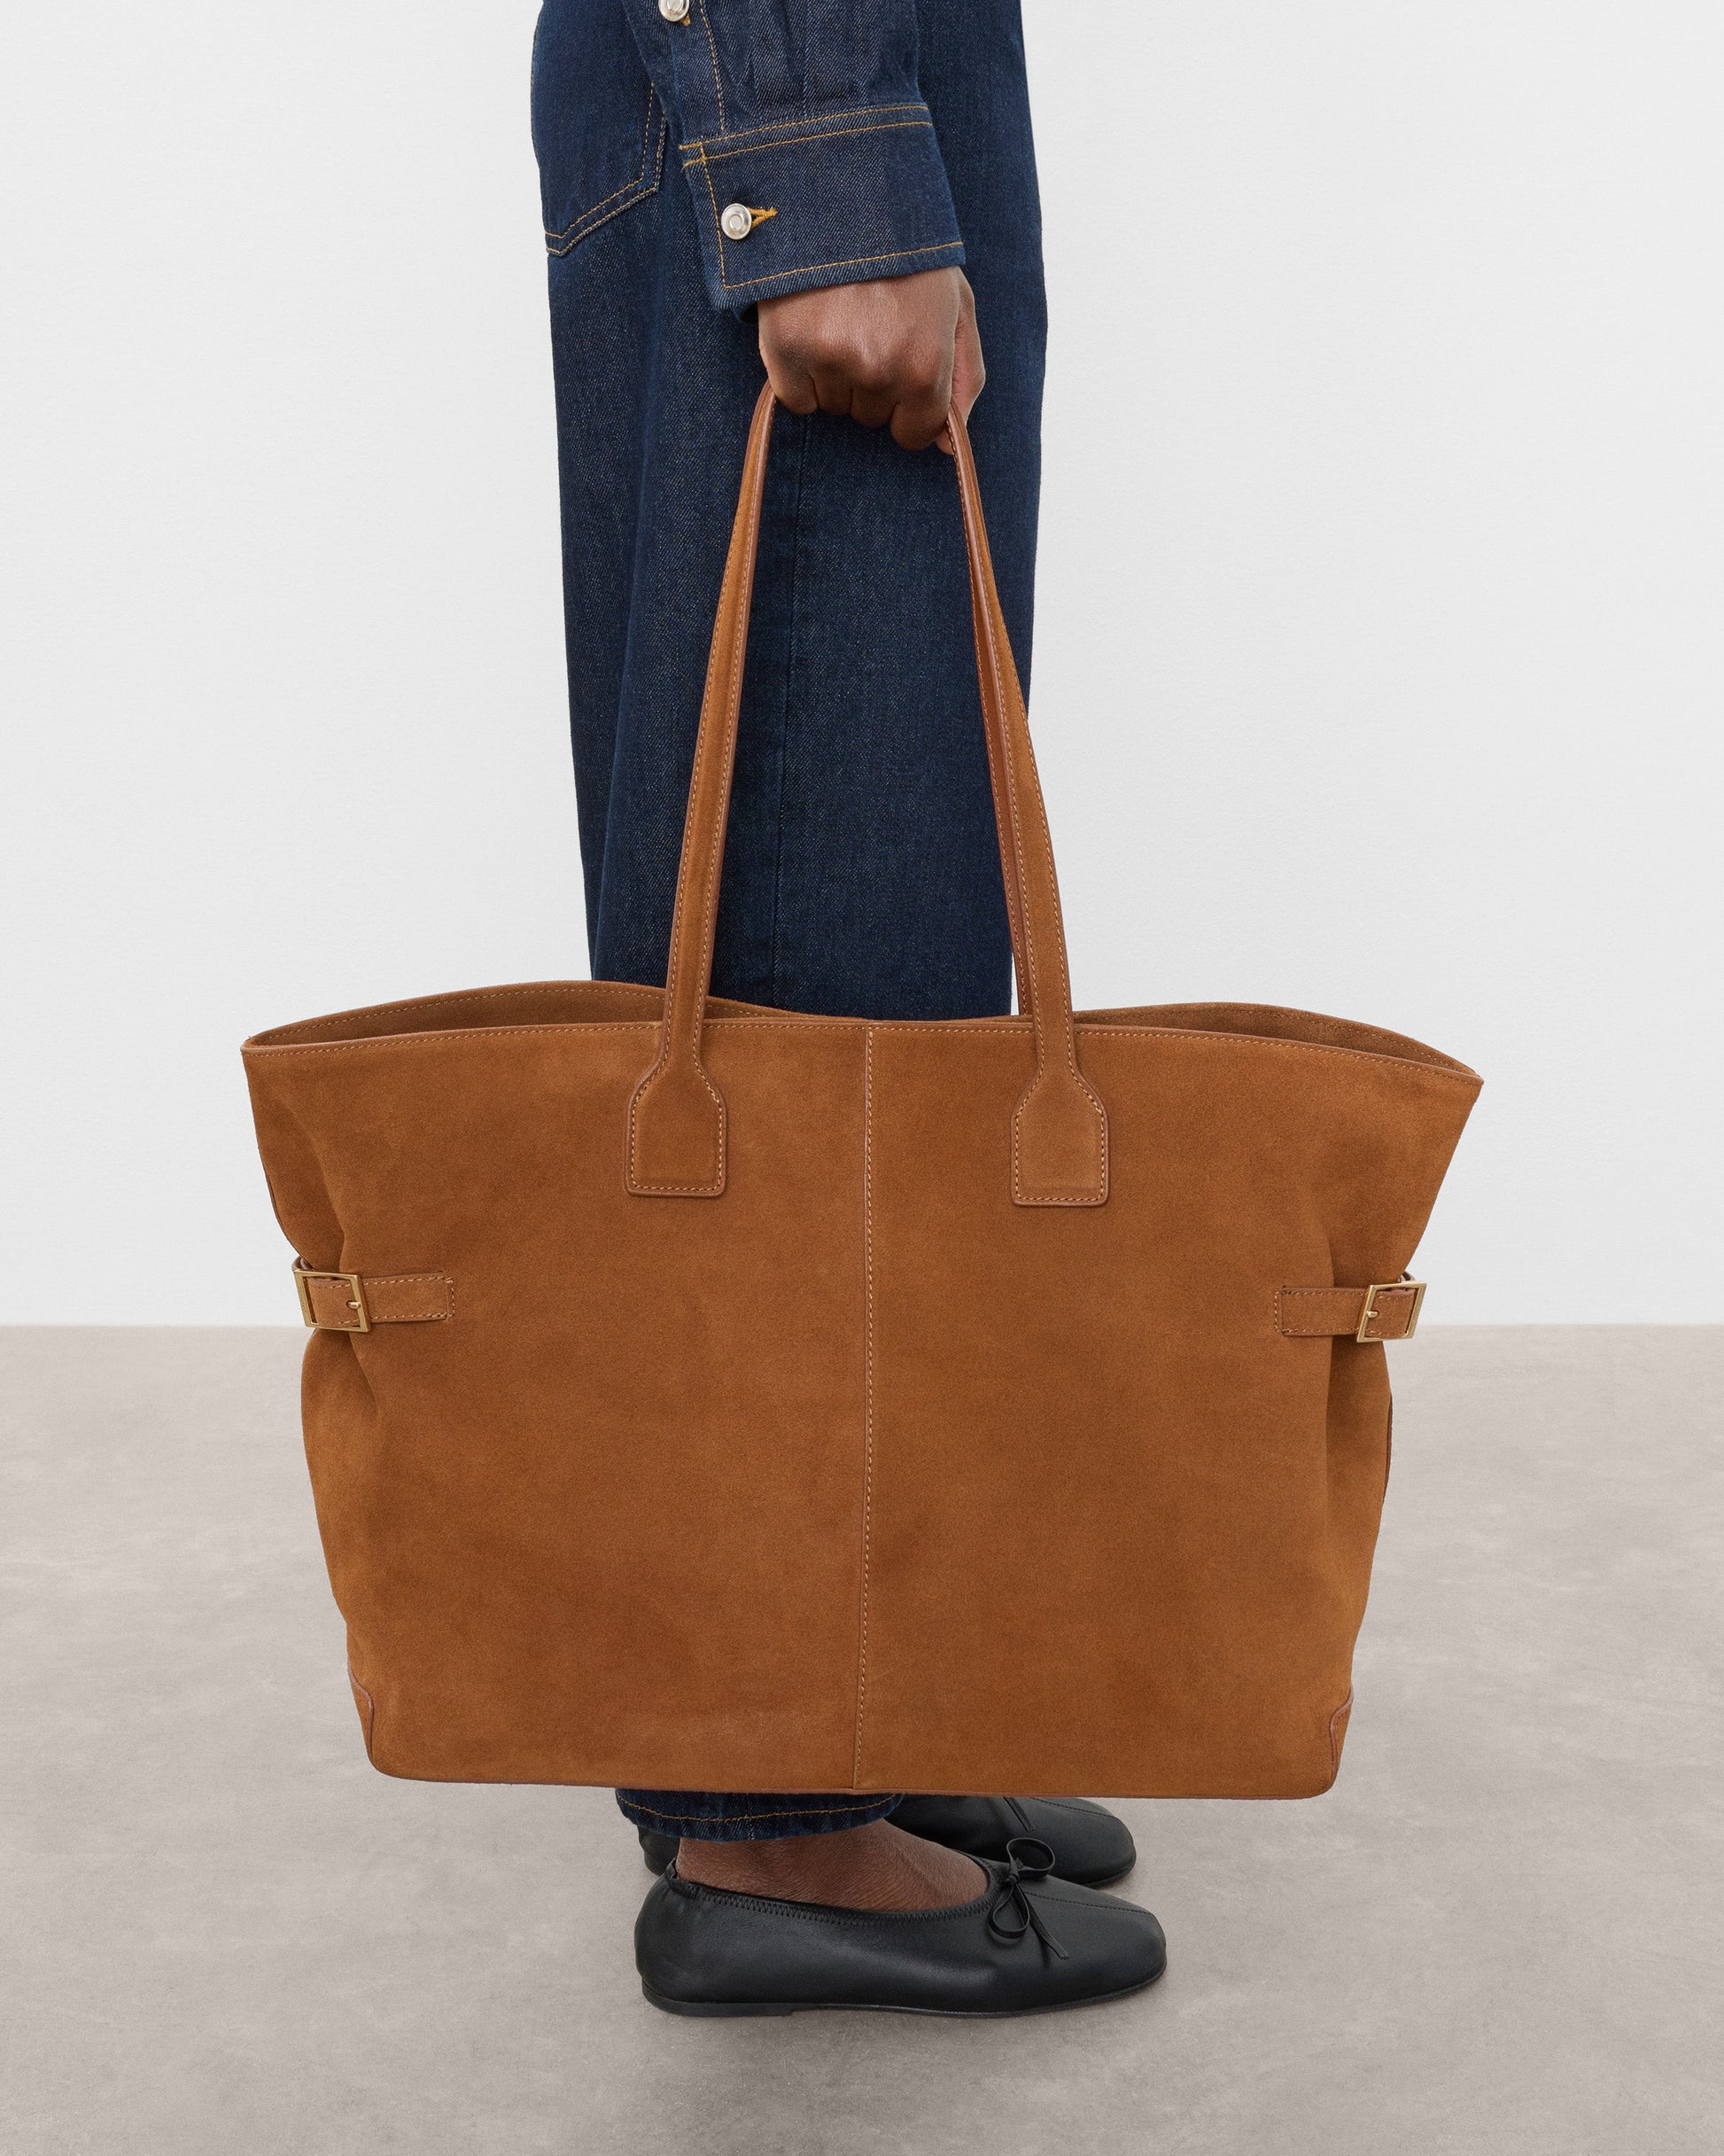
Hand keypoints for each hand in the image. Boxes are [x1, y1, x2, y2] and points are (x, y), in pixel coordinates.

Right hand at [756, 267, 984, 451]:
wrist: (845, 191)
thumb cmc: (909, 253)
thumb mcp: (957, 305)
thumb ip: (964, 378)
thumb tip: (948, 447)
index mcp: (925, 366)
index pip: (914, 434)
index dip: (907, 405)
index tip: (901, 366)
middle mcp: (878, 371)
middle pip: (871, 419)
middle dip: (872, 384)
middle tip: (869, 325)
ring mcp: (830, 362)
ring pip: (834, 408)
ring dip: (837, 377)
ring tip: (842, 319)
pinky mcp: (786, 350)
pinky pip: (796, 399)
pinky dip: (800, 375)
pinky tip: (813, 329)